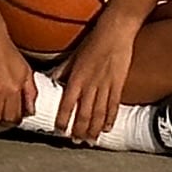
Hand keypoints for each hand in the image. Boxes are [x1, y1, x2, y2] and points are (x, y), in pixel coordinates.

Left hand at [56, 15, 138, 142]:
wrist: (116, 30)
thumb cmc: (93, 40)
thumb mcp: (74, 54)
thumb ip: (63, 69)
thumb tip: (52, 79)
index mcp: (77, 77)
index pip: (67, 104)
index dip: (63, 119)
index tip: (59, 129)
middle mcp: (90, 84)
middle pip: (83, 114)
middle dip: (79, 130)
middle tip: (76, 141)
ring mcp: (105, 86)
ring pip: (98, 114)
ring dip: (93, 129)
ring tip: (90, 140)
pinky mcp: (118, 84)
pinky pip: (114, 106)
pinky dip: (110, 119)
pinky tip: (107, 128)